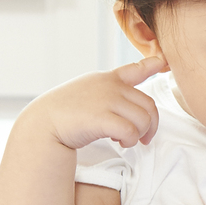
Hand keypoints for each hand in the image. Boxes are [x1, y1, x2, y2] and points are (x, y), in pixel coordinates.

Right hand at [28, 58, 165, 150]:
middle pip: (149, 105)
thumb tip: (126, 104)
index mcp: (107, 79)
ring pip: (143, 119)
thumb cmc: (63, 113)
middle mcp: (110, 86)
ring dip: (139, 134)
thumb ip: (107, 92)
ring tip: (126, 140)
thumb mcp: (85, 92)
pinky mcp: (103, 118)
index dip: (152, 65)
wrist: (42, 124)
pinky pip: (131, 131)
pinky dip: (130, 141)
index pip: (135, 69)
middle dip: (150, 125)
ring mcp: (107, 100)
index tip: (163, 61)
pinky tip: (120, 142)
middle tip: (142, 138)